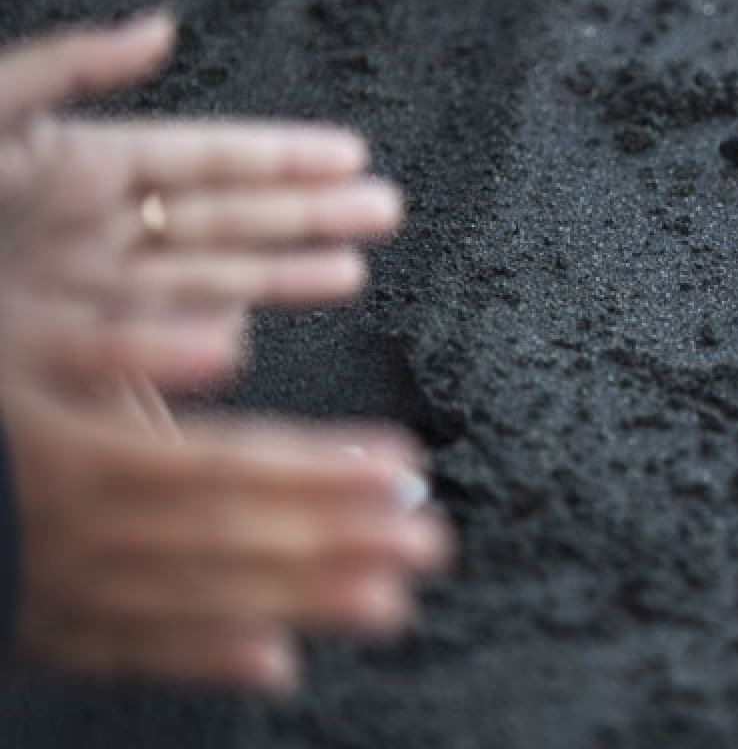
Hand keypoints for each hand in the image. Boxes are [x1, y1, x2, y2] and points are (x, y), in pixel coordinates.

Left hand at [0, 14, 401, 390]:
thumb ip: (68, 67)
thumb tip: (158, 31)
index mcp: (87, 165)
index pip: (211, 159)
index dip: (284, 157)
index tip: (348, 156)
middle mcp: (104, 228)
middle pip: (233, 218)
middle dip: (312, 214)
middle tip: (381, 210)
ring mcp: (97, 290)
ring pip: (213, 277)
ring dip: (286, 272)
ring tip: (350, 267)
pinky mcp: (78, 346)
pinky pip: (160, 335)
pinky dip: (211, 333)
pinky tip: (253, 327)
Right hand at [2, 378, 450, 690]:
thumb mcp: (18, 347)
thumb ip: (116, 344)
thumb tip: (224, 338)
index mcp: (86, 454)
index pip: (232, 463)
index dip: (323, 468)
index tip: (401, 467)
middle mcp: (90, 530)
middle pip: (238, 536)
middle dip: (340, 538)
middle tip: (428, 541)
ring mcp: (70, 591)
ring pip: (204, 600)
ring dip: (301, 602)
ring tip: (388, 604)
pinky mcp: (50, 631)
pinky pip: (133, 654)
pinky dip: (206, 662)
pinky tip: (276, 668)